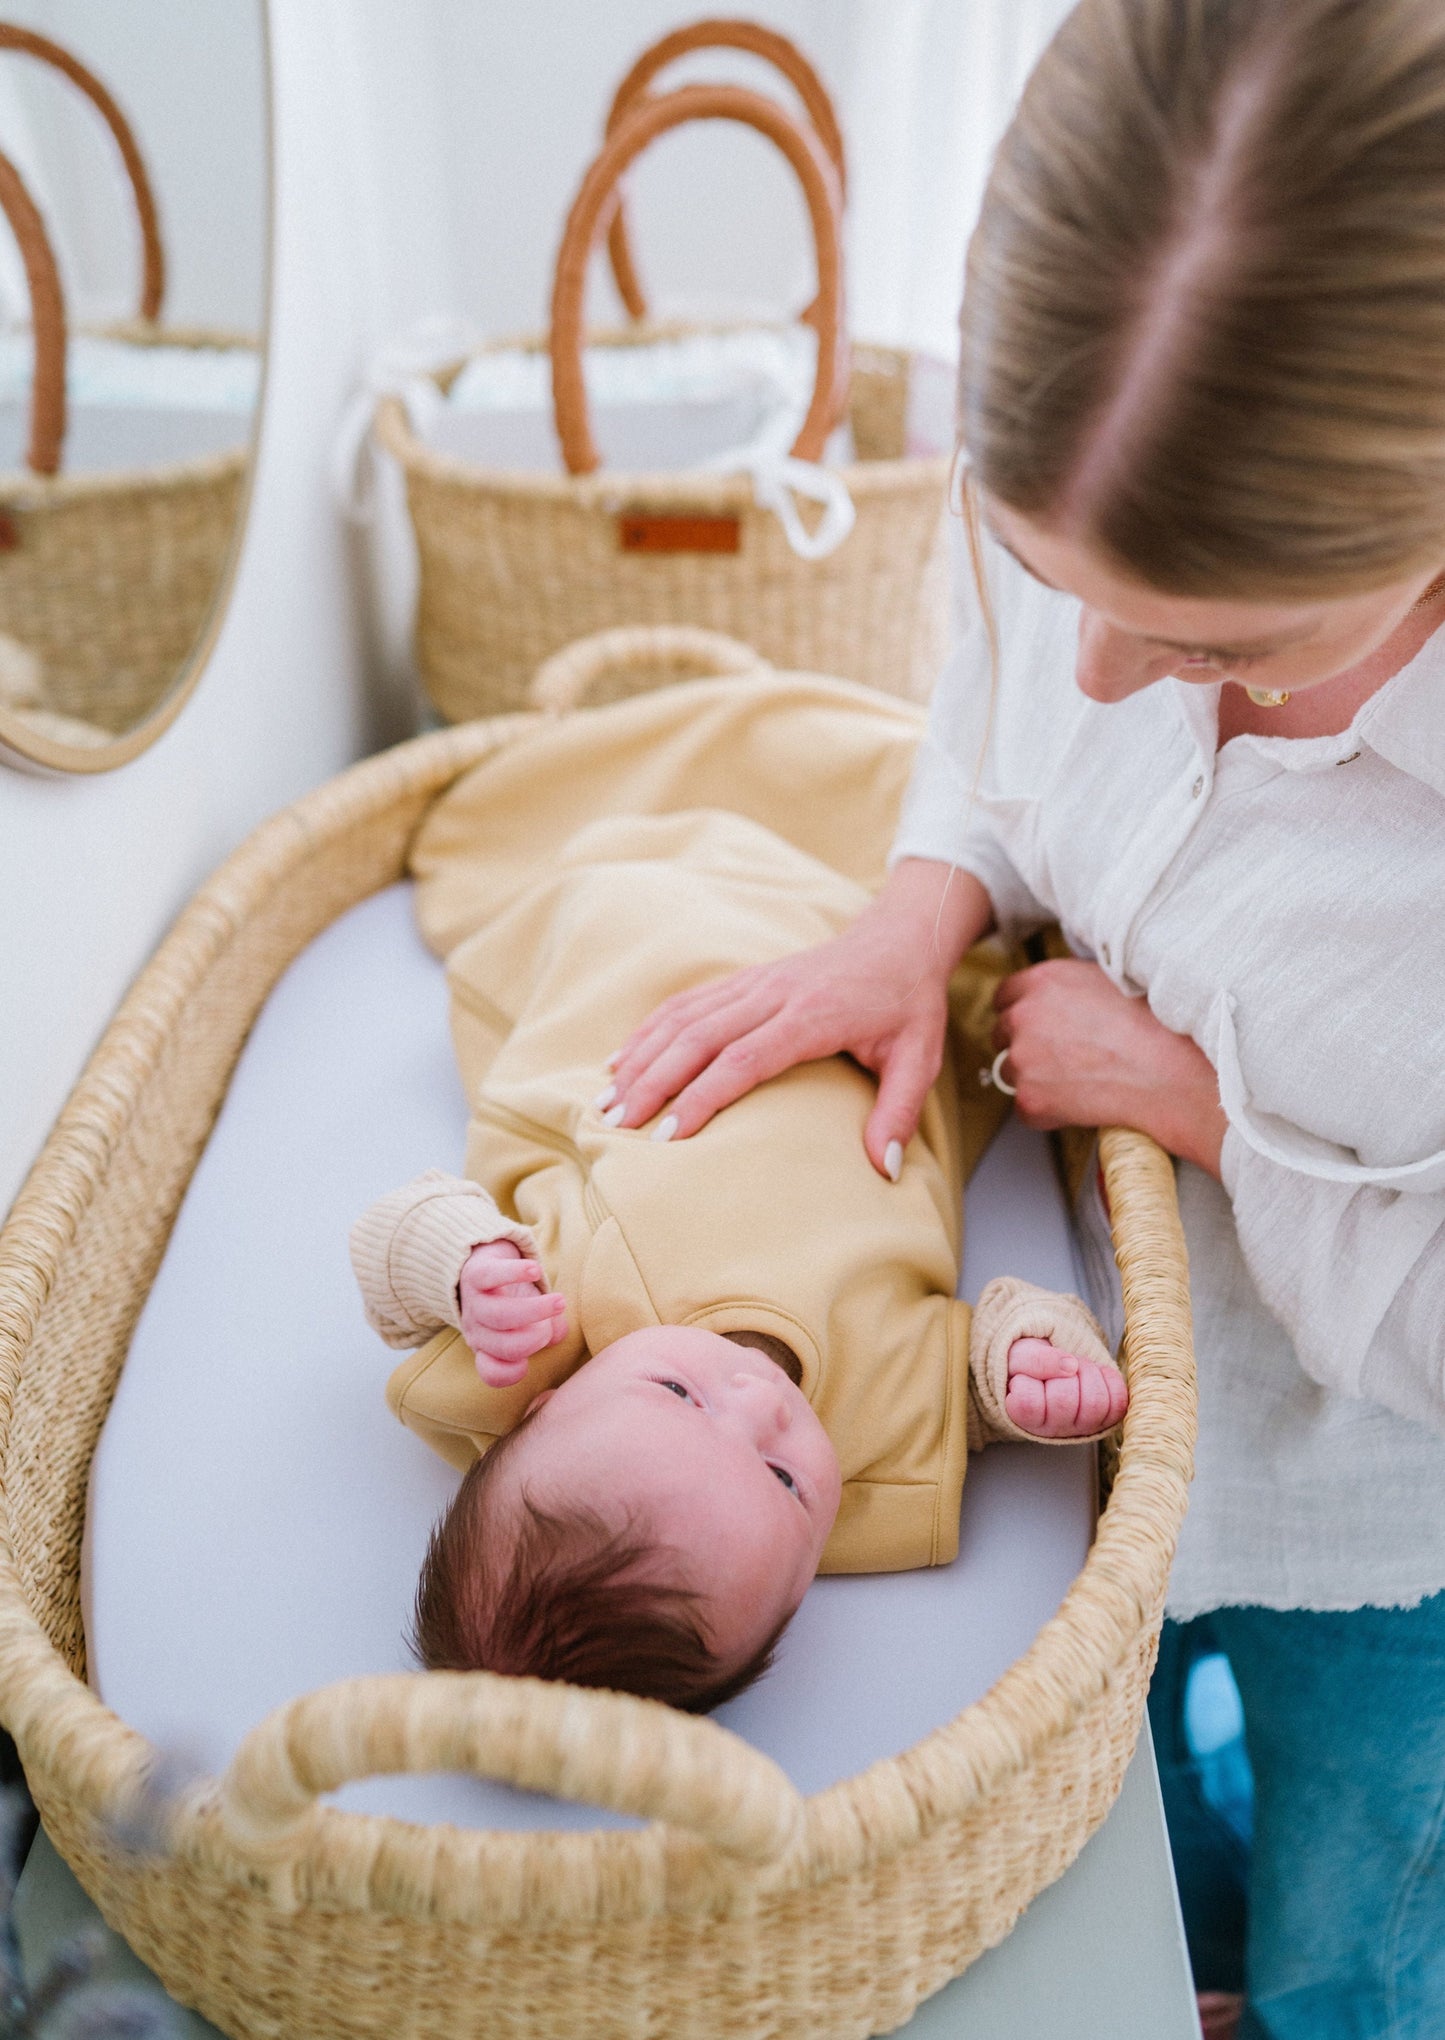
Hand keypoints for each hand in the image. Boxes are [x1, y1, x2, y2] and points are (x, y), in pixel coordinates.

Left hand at [457, 1240, 566, 1387]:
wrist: (485, 1266)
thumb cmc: (513, 1300)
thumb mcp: (531, 1322)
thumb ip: (548, 1331)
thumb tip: (558, 1333)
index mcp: (489, 1349)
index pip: (492, 1373)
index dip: (511, 1373)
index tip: (528, 1363)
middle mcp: (477, 1331)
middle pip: (504, 1346)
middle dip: (535, 1339)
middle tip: (551, 1326)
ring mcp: (474, 1303)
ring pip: (500, 1315)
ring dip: (535, 1310)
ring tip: (560, 1302)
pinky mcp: (474, 1274)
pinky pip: (491, 1276)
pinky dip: (515, 1273)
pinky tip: (535, 1271)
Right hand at [603, 859, 993, 1177]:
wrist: (900, 939)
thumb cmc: (909, 1005)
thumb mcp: (920, 1059)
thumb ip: (899, 1113)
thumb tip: (883, 1170)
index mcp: (811, 1016)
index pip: (742, 1061)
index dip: (700, 1098)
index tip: (668, 1137)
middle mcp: (773, 995)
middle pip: (697, 1039)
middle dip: (652, 1082)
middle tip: (617, 1124)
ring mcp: (754, 983)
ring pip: (682, 1019)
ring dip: (640, 1058)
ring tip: (606, 1100)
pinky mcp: (744, 979)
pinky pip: (686, 1004)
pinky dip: (649, 1031)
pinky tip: (621, 1058)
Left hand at [992, 959, 1225, 1175]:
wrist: (1169, 1073)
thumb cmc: (1152, 1025)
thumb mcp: (1106, 981)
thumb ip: (1067, 987)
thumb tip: (1056, 998)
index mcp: (1042, 981)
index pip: (1004, 996)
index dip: (1020, 1011)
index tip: (1033, 1025)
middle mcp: (1023, 1016)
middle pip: (1001, 1033)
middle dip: (1024, 1045)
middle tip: (1061, 1058)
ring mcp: (1022, 1059)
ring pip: (1011, 1073)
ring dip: (1035, 1079)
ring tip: (1080, 1081)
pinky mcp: (1029, 1098)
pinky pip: (1026, 1108)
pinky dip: (1047, 1111)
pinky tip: (1081, 1103)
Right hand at [1005, 1336, 1128, 1437]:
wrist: (1050, 1367)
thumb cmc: (1028, 1365)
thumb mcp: (1019, 1355)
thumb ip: (1034, 1359)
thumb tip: (1070, 1365)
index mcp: (1024, 1417)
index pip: (1029, 1402)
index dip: (1031, 1378)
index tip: (1028, 1373)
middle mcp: (1052, 1429)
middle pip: (1065, 1400)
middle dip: (1065, 1370)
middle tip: (1058, 1364)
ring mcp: (1080, 1427)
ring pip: (1095, 1403)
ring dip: (1089, 1372)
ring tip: (1076, 1367)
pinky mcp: (1105, 1420)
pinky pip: (1117, 1402)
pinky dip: (1110, 1379)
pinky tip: (1094, 1373)